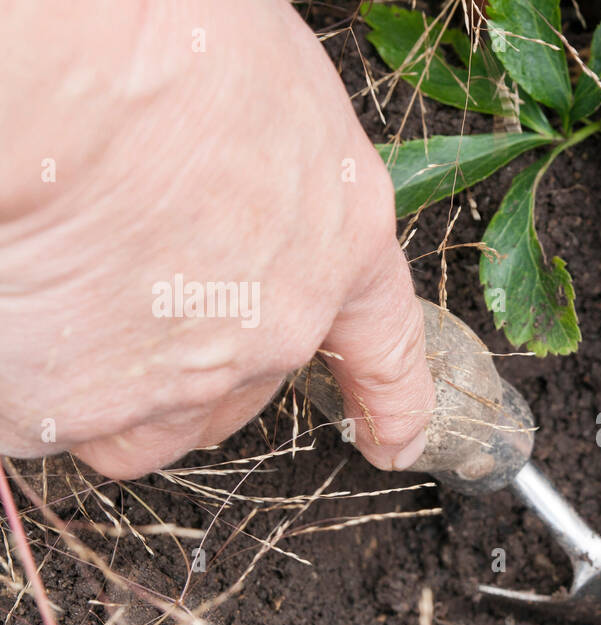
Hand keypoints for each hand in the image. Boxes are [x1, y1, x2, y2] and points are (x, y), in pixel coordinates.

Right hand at [0, 0, 434, 477]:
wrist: (63, 73)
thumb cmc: (164, 33)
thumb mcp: (266, 85)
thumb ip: (267, 168)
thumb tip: (229, 185)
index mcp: (340, 236)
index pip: (383, 343)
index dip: (392, 401)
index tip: (397, 443)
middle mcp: (277, 324)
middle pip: (244, 388)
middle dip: (199, 360)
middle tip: (135, 292)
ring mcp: (182, 375)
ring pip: (149, 425)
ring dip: (116, 390)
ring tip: (63, 311)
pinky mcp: (79, 404)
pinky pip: (50, 419)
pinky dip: (28, 381)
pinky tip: (13, 315)